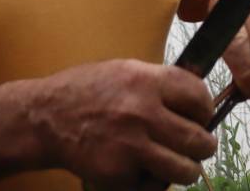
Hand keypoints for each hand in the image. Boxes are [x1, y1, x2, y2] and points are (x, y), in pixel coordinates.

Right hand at [29, 59, 216, 187]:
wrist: (44, 119)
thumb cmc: (85, 92)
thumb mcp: (125, 71)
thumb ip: (160, 84)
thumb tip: (196, 100)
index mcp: (148, 81)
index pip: (200, 98)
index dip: (206, 110)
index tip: (202, 117)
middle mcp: (143, 113)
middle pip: (200, 140)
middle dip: (203, 146)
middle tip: (198, 147)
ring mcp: (131, 146)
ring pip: (185, 170)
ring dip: (186, 169)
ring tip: (179, 165)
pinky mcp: (118, 174)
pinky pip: (153, 186)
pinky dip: (152, 183)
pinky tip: (142, 170)